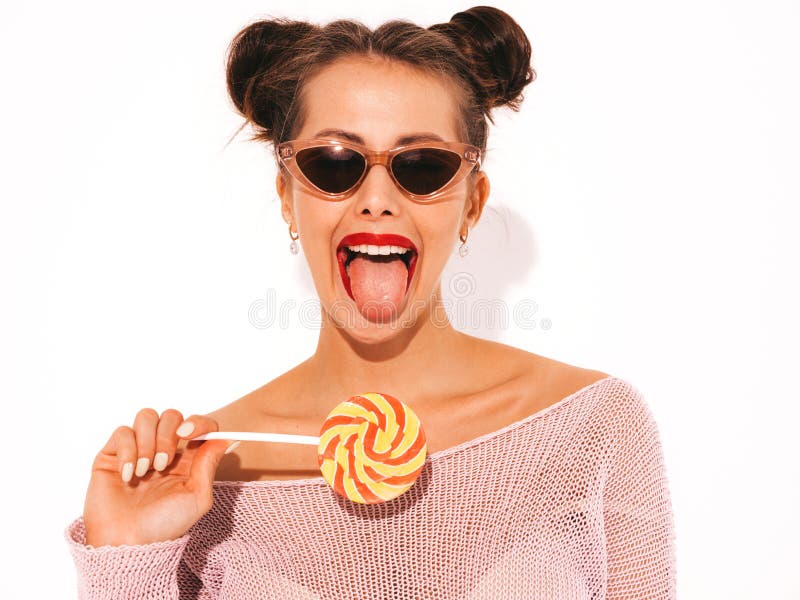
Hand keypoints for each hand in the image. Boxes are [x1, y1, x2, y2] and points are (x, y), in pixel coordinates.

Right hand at [82, 408, 236, 546]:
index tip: (189, 433)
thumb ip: (209, 465)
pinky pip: (122, 432)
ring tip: (144, 470)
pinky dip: (127, 451)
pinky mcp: (112, 454)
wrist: (128, 543)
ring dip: (147, 442)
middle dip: (168, 436)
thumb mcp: (197, 498)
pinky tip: (128, 475)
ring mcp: (137, 450)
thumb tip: (226, 438)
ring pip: (146, 416)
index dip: (198, 422)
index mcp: (187, 459)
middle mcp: (163, 450)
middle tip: (162, 466)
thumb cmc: (165, 525)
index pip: (199, 425)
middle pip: (171, 415)